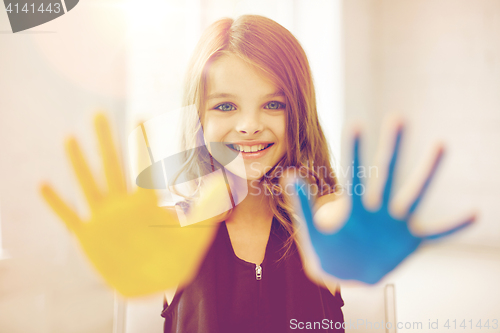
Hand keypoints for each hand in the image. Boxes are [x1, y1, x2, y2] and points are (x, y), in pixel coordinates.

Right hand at [40, 113, 229, 296]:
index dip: (143, 143)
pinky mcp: (88, 236)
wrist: (151, 284)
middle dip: (106, 141)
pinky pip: (69, 217)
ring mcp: (104, 220)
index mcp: (145, 203)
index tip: (142, 116)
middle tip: (99, 114)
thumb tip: (226, 187)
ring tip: (70, 139)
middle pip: (112, 166)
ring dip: (79, 164)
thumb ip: (208, 211)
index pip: (144, 167)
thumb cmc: (173, 259)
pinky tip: (43, 185)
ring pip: (89, 185)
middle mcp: (122, 206)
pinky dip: (56, 203)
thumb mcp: (194, 235)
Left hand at [291, 121, 475, 284]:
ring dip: (426, 173)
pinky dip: (454, 226)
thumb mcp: (311, 230)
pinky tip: (475, 213)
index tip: (355, 124)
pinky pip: (437, 233)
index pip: (354, 175)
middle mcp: (377, 210)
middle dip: (391, 148)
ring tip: (440, 144)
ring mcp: (396, 224)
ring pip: (414, 195)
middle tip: (398, 117)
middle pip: (386, 175)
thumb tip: (289, 174)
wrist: (346, 274)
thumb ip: (301, 204)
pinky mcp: (410, 241)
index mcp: (353, 208)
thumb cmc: (327, 250)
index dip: (353, 152)